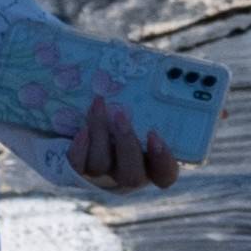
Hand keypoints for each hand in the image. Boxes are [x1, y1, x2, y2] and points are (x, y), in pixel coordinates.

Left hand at [66, 93, 183, 193]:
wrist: (93, 132)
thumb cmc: (130, 118)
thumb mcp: (147, 116)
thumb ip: (154, 108)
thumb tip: (173, 73)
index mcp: (152, 166)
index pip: (165, 175)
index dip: (162, 159)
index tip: (154, 134)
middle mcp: (129, 175)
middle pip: (132, 176)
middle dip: (125, 144)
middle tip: (120, 114)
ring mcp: (102, 176)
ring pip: (101, 166)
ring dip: (99, 134)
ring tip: (99, 106)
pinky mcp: (78, 173)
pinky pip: (77, 168)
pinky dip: (79, 150)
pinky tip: (82, 130)